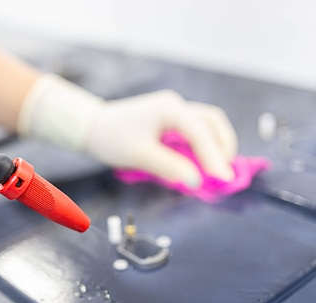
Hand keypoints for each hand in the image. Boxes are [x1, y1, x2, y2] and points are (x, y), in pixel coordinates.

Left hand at [18, 74, 236, 187]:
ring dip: (215, 147)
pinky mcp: (168, 120)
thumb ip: (170, 168)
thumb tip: (197, 182)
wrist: (91, 127)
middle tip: (224, 175)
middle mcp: (175, 106)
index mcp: (169, 110)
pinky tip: (201, 164)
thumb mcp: (141, 156)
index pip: (201, 133)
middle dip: (222, 148)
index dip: (214, 157)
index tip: (224, 180)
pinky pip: (194, 132)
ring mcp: (172, 111)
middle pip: (212, 123)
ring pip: (206, 126)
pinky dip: (202, 147)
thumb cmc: (112, 139)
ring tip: (216, 171)